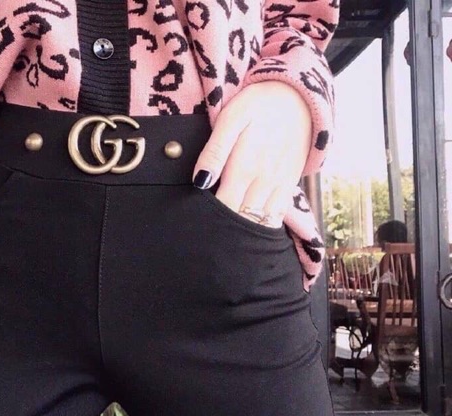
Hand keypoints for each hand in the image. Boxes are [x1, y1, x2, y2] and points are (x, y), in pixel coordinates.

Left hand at [192, 81, 312, 227]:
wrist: (299, 96)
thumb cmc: (257, 104)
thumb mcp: (230, 119)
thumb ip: (215, 152)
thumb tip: (199, 183)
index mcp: (245, 167)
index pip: (224, 207)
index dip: (210, 220)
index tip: (198, 225)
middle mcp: (264, 182)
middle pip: (241, 220)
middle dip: (225, 230)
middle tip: (208, 236)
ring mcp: (279, 186)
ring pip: (260, 223)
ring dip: (244, 233)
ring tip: (227, 238)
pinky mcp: (289, 185)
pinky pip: (276, 216)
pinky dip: (263, 226)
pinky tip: (249, 230)